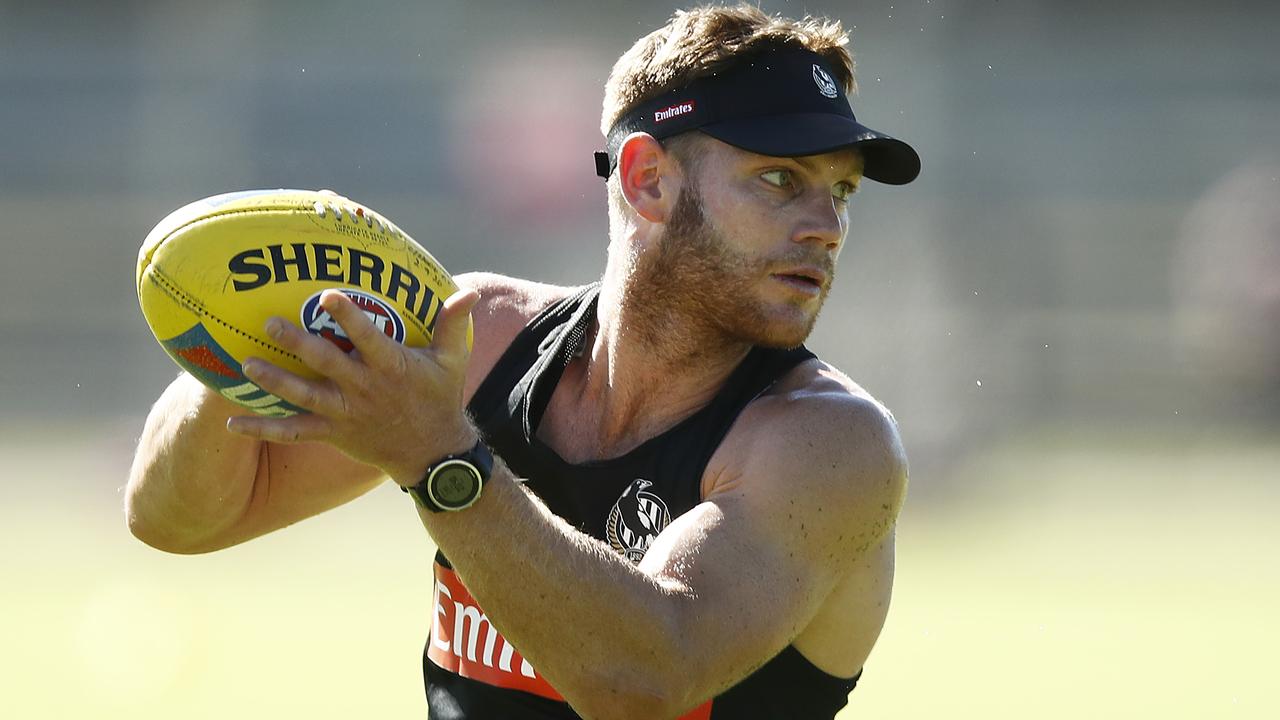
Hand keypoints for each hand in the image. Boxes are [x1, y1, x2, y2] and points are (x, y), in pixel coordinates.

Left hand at [226, 287, 479, 484]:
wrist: (432, 453)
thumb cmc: (440, 398)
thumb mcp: (452, 360)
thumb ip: (452, 323)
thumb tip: (468, 292)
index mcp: (392, 367)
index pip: (368, 338)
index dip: (348, 317)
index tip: (327, 295)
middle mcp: (365, 389)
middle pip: (326, 364)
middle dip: (298, 344)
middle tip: (270, 324)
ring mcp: (346, 413)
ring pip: (304, 396)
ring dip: (274, 381)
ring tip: (246, 365)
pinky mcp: (333, 432)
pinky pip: (294, 431)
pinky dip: (263, 428)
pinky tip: (231, 421)